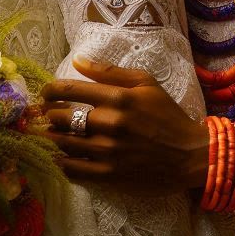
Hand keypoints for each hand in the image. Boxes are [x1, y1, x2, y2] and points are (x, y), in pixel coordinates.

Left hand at [39, 55, 209, 193]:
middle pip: (62, 117)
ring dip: (51, 137)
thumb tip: (77, 60)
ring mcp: (108, 152)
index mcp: (120, 98)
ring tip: (48, 133)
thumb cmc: (167, 115)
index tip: (45, 92)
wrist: (189, 155)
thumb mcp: (146, 83)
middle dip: (49, 114)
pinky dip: (61, 162)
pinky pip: (73, 169)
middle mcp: (111, 124)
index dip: (51, 90)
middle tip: (46, 114)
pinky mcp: (109, 175)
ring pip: (63, 143)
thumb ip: (110, 71)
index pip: (71, 90)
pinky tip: (59, 156)